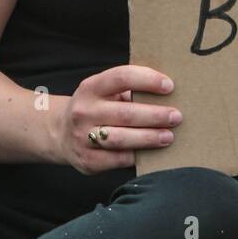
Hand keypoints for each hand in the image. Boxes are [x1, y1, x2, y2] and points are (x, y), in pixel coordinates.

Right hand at [52, 65, 182, 174]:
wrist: (61, 133)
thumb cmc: (96, 108)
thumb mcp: (104, 92)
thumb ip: (129, 90)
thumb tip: (168, 93)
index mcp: (91, 88)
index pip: (121, 77)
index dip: (147, 80)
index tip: (169, 86)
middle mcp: (83, 111)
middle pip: (125, 113)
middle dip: (155, 115)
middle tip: (176, 117)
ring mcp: (82, 137)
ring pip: (121, 139)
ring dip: (149, 138)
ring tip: (168, 136)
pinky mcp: (87, 161)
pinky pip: (117, 160)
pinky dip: (137, 156)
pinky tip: (152, 153)